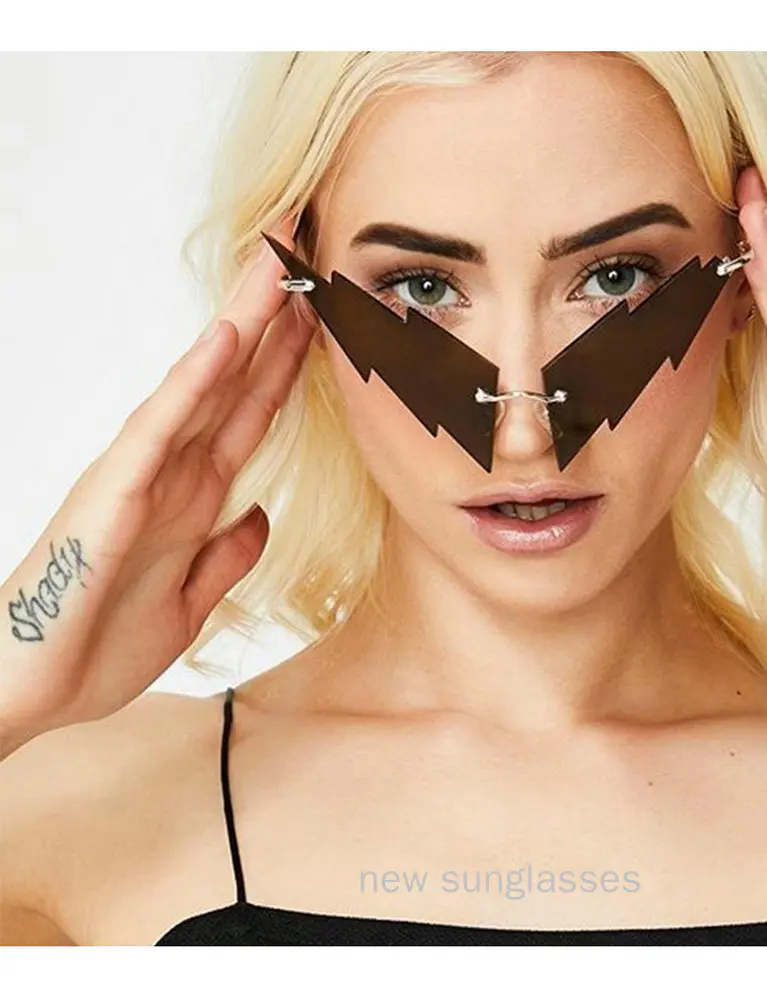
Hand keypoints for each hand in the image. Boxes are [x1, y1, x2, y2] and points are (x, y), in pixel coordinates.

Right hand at [1, 215, 312, 745]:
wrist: (29, 694)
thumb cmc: (97, 647)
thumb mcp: (192, 601)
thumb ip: (227, 553)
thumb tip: (261, 513)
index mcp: (196, 498)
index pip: (252, 412)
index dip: (288, 363)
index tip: (321, 316)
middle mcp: (175, 475)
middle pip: (237, 382)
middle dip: (274, 320)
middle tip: (306, 255)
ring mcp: (144, 477)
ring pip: (204, 385)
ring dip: (243, 325)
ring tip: (277, 265)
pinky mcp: (113, 494)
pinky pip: (162, 429)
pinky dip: (193, 384)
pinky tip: (224, 342)